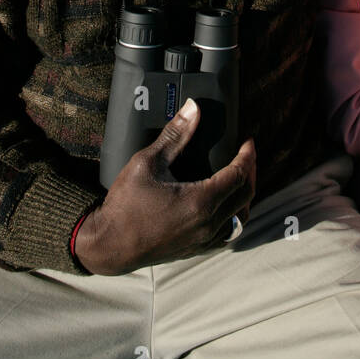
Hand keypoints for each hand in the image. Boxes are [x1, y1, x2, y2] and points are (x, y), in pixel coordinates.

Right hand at [75, 100, 255, 275]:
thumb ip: (175, 135)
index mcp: (201, 202)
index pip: (238, 175)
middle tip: (246, 156)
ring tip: (240, 179)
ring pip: (240, 219)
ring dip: (245, 197)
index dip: (247, 155)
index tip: (248, 142)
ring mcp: (203, 240)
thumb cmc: (125, 205)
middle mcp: (208, 224)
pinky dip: (234, 218)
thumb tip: (192, 109)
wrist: (109, 244)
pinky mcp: (196, 249)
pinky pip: (227, 235)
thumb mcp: (148, 162)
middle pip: (245, 196)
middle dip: (250, 172)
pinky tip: (226, 207)